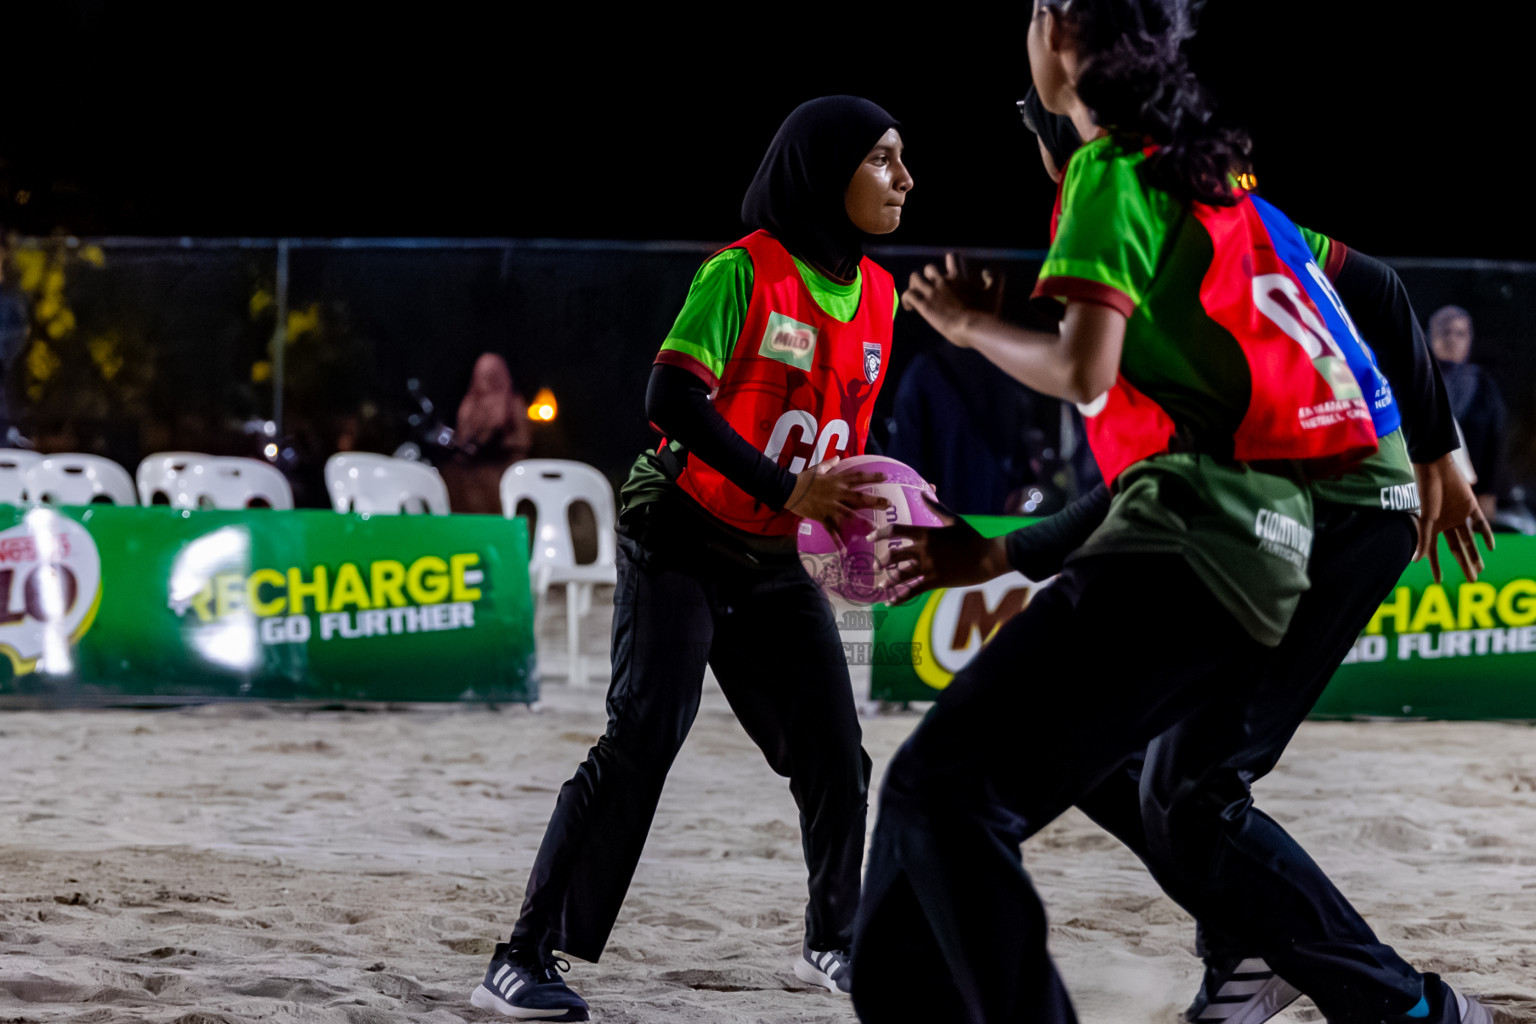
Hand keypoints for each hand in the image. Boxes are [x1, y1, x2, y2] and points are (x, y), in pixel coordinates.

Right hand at [784, 456, 887, 532]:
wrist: (788, 489)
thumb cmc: (803, 479)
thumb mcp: (818, 469)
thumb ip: (829, 464)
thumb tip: (838, 458)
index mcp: (837, 481)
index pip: (858, 477)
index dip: (872, 477)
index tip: (885, 477)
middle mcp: (837, 493)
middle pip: (859, 497)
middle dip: (875, 501)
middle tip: (889, 504)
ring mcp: (830, 506)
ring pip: (849, 514)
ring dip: (863, 521)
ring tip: (875, 528)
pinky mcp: (822, 517)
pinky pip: (831, 530)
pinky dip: (837, 540)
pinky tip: (844, 550)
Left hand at [871, 495, 1010, 602]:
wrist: (988, 557)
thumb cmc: (972, 537)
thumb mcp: (953, 520)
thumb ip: (935, 507)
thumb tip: (924, 492)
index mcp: (926, 533)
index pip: (896, 531)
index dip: (879, 534)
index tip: (870, 538)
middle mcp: (924, 550)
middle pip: (893, 555)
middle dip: (881, 561)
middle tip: (876, 565)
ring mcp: (929, 567)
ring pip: (900, 575)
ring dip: (887, 581)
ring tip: (880, 585)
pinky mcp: (935, 581)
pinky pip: (912, 591)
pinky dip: (899, 598)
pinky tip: (890, 603)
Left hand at [901, 253, 994, 343]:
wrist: (973, 327)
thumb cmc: (985, 313)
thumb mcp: (994, 293)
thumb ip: (994, 279)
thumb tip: (987, 270)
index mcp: (959, 278)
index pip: (952, 258)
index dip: (950, 262)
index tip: (950, 271)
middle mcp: (943, 282)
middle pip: (929, 268)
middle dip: (927, 277)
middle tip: (929, 290)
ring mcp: (932, 293)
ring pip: (915, 277)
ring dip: (914, 286)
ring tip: (916, 297)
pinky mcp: (924, 306)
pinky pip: (908, 295)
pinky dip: (906, 299)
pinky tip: (910, 308)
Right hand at [1412, 453, 1494, 582]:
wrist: (1435, 468)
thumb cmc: (1426, 492)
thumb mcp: (1425, 519)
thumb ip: (1423, 539)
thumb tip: (1416, 560)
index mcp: (1432, 527)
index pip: (1434, 552)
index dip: (1435, 567)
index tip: (1439, 581)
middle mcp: (1446, 524)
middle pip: (1457, 548)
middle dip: (1465, 564)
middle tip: (1472, 580)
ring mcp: (1459, 516)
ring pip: (1470, 540)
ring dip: (1476, 554)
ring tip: (1481, 569)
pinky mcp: (1471, 506)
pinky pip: (1481, 524)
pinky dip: (1486, 535)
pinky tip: (1490, 548)